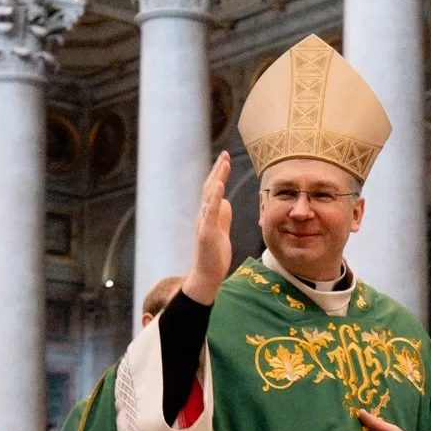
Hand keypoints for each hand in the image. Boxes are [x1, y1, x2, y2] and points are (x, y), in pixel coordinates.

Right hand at [185, 152, 233, 306]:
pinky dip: (215, 198)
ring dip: (216, 179)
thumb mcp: (221, 232)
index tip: (226, 159)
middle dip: (218, 171)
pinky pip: (210, 213)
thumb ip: (223, 216)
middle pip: (210, 188)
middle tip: (226, 155)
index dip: (218, 174)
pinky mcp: (207, 233)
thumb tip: (226, 202)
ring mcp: (204, 224)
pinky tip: (219, 186)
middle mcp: (203, 216)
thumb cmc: (213, 256)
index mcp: (208, 215)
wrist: (206, 276)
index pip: (213, 190)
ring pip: (209, 197)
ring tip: (224, 164)